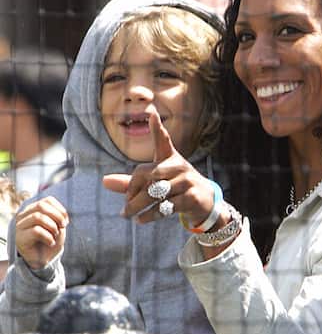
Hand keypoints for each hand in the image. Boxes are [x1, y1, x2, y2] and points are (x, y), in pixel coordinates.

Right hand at [15, 196, 68, 270]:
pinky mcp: (20, 237)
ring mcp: (20, 225)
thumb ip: (58, 217)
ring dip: (52, 227)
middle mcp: (25, 215)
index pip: (47, 200)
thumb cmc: (51, 241)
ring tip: (55, 235)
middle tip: (63, 227)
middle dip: (57, 216)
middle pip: (41, 206)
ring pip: (38, 217)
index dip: (60, 209)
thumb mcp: (59, 227)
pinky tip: (51, 242)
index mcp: (34, 209)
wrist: (44, 260)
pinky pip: (36, 231)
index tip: (66, 222)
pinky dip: (48, 237)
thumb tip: (61, 213)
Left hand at [103, 107, 222, 228]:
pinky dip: (150, 215)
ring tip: (127, 215)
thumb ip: (130, 183)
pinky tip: (141, 220)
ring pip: (155, 194)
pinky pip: (165, 207)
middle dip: (132, 192)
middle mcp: (178, 167)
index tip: (152, 114)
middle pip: (148, 175)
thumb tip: (104, 182)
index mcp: (170, 159)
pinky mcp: (191, 198)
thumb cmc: (175, 188)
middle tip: (123, 207)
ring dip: (138, 207)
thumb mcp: (155, 182)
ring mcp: (186, 182)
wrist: (205, 203)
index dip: (157, 129)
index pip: (162, 141)